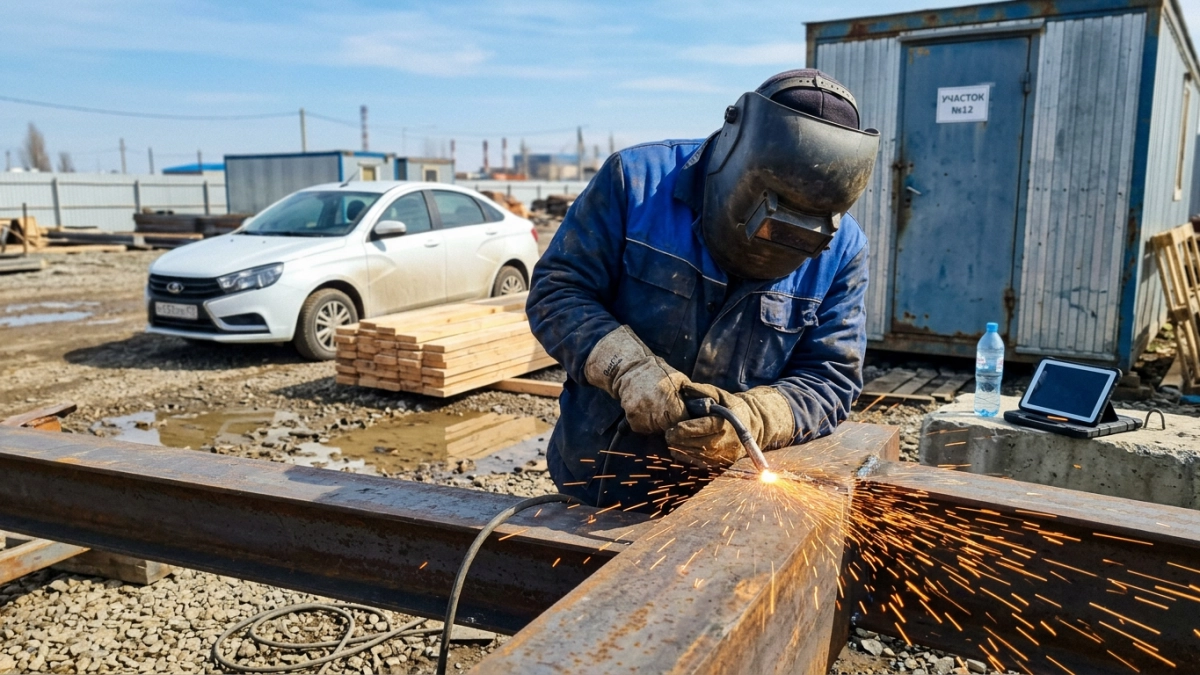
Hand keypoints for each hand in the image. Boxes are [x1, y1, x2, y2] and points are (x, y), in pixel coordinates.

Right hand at [585, 326, 690, 433]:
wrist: (631, 368)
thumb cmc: (659, 374)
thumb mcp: (680, 380)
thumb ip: (691, 396)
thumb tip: (705, 409)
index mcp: (668, 396)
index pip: (682, 420)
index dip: (684, 420)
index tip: (683, 416)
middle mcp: (654, 406)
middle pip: (668, 428)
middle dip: (671, 424)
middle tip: (670, 413)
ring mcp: (640, 413)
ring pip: (654, 430)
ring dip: (658, 425)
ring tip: (656, 410)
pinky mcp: (631, 417)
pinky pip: (642, 428)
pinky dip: (645, 424)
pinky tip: (646, 412)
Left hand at [665, 383, 794, 468]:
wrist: (751, 425)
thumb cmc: (732, 407)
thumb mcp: (720, 394)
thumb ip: (703, 390)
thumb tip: (685, 388)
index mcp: (725, 424)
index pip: (701, 428)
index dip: (684, 429)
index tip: (673, 426)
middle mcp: (725, 442)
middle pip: (696, 444)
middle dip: (679, 440)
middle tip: (668, 433)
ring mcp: (722, 455)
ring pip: (695, 455)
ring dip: (680, 449)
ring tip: (672, 440)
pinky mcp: (720, 463)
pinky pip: (699, 463)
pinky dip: (686, 457)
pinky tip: (680, 448)